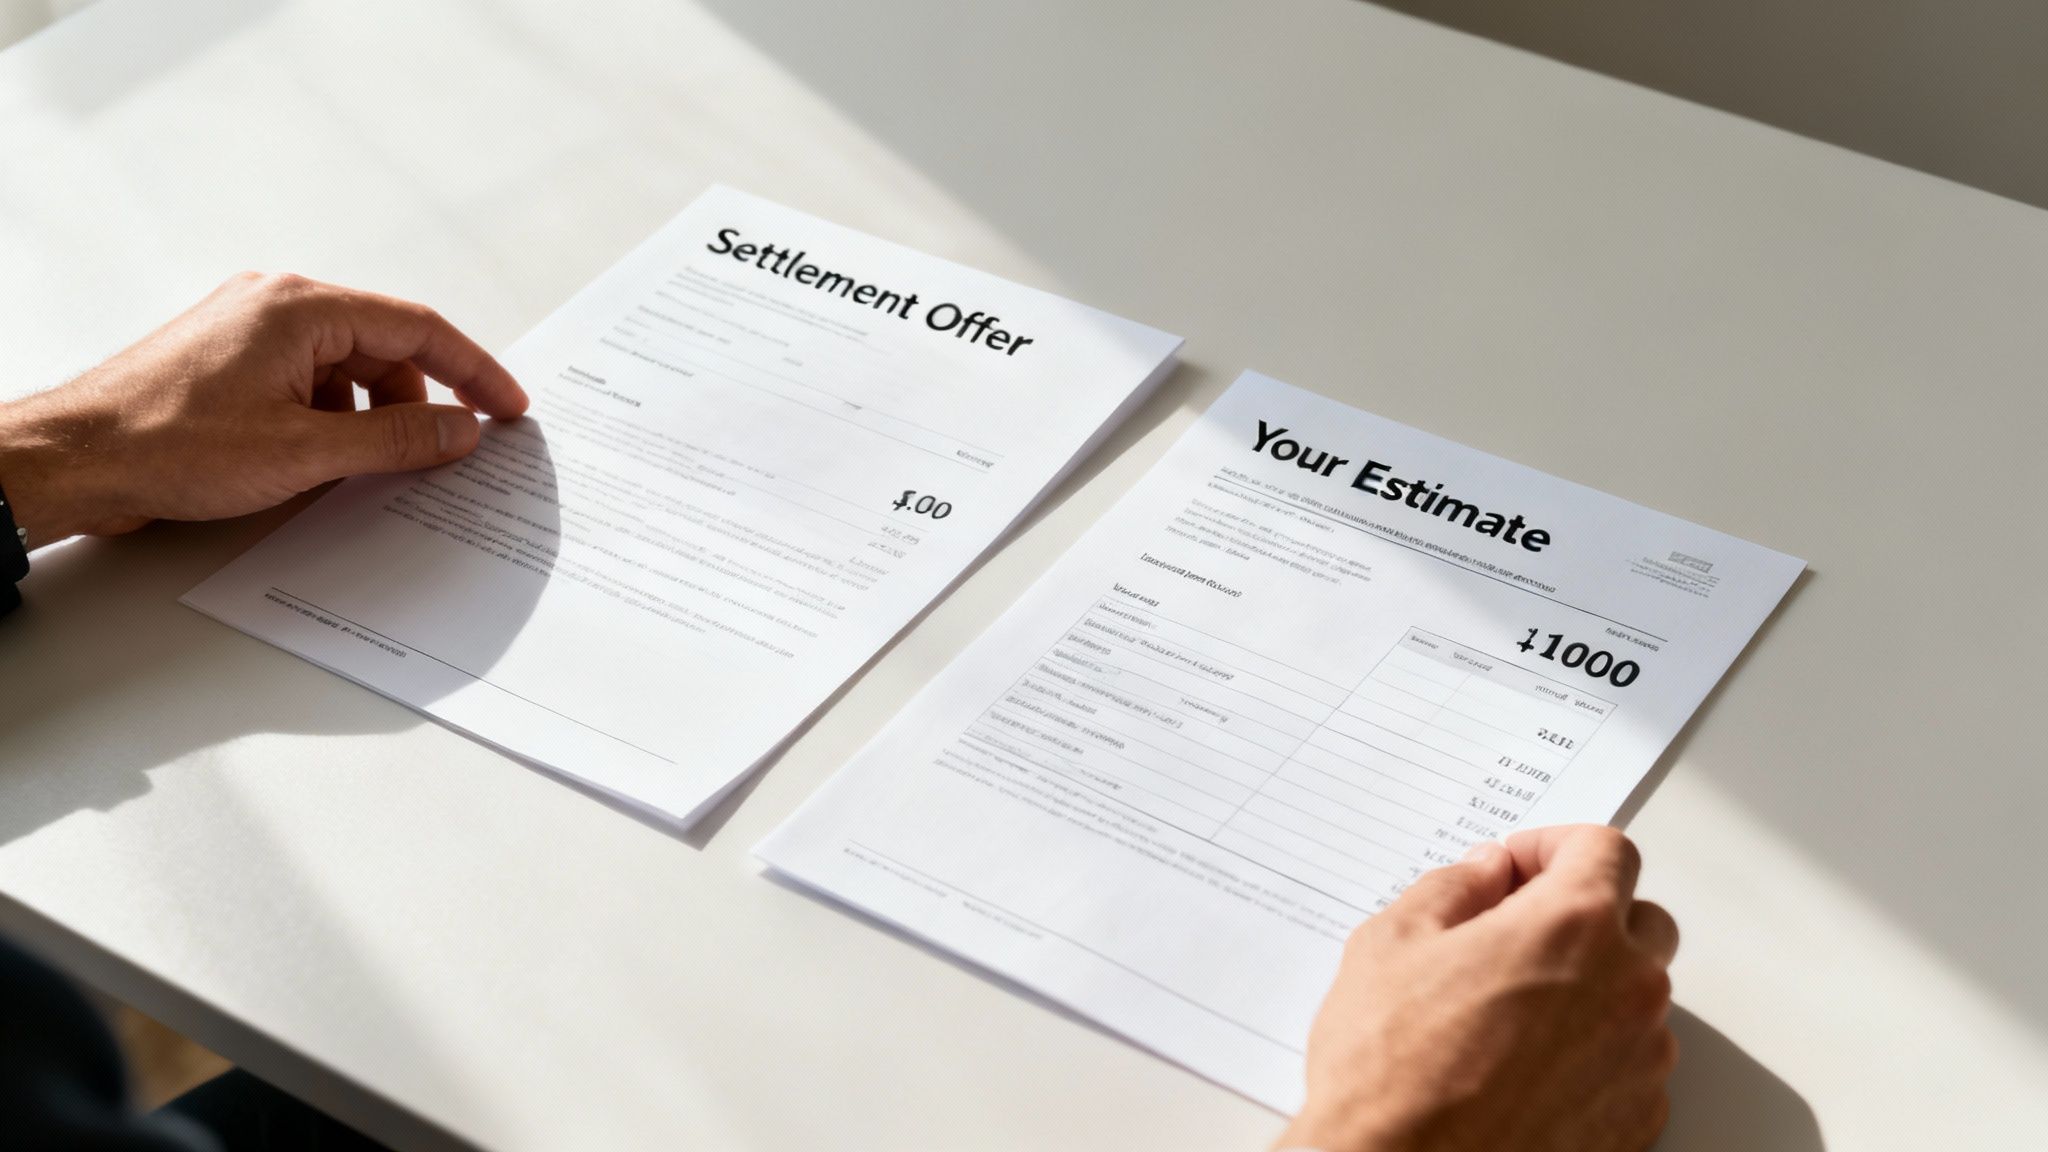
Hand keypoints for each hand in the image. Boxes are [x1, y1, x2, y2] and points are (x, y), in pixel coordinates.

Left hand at [0, 272, 526, 545]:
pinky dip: (333, 421)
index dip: (474, 371)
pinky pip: (310, 384)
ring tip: (365, 469)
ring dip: (370, 419)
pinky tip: (323, 464)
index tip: (509, 408)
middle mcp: (277, 306)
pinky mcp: (233, 363)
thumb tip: (461, 430)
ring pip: (347, 371)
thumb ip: (397, 440)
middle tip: (444, 454)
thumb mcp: (305, 451)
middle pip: (384, 348)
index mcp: (301, 307)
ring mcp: (252, 332)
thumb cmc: (167, 443)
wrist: (77, 459)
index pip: (417, 328)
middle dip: (418, 404)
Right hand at [1276, 825, 1678, 1151]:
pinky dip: (1591, 1054)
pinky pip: (1630, 1065)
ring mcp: (1640, 1063)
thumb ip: (1453, 888)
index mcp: (1573, 926)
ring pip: (1637, 998)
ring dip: (1590, 987)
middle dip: (1585, 914)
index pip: (1604, 849)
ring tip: (1509, 1012)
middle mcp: (1627, 989)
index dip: (1553, 847)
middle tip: (1517, 932)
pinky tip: (1523, 1068)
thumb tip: (1485, 874)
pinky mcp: (1636, 1122)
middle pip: (1640, 920)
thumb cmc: (1390, 1070)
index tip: (1517, 869)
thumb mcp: (1392, 944)